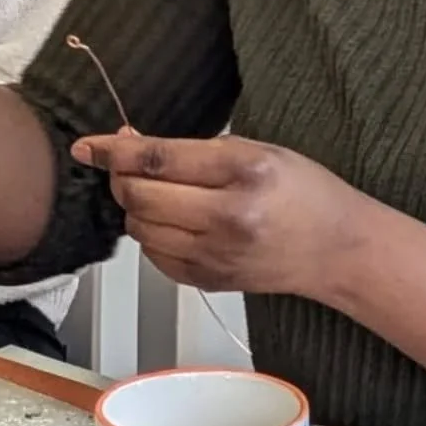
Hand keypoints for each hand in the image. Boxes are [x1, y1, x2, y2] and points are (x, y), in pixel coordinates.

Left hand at [70, 131, 361, 297]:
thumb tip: (129, 145)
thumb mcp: (255, 149)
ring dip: (135, 207)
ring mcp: (216, 255)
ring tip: (157, 192)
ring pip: (140, 228)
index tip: (88, 144)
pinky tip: (171, 220)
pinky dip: (151, 235)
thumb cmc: (302, 191)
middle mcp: (228, 217)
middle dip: (120, 177)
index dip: (114, 151)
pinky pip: (154, 256)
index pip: (158, 160)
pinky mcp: (209, 281)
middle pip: (140, 196)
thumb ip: (192, 149)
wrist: (337, 249)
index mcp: (242, 171)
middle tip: (125, 165)